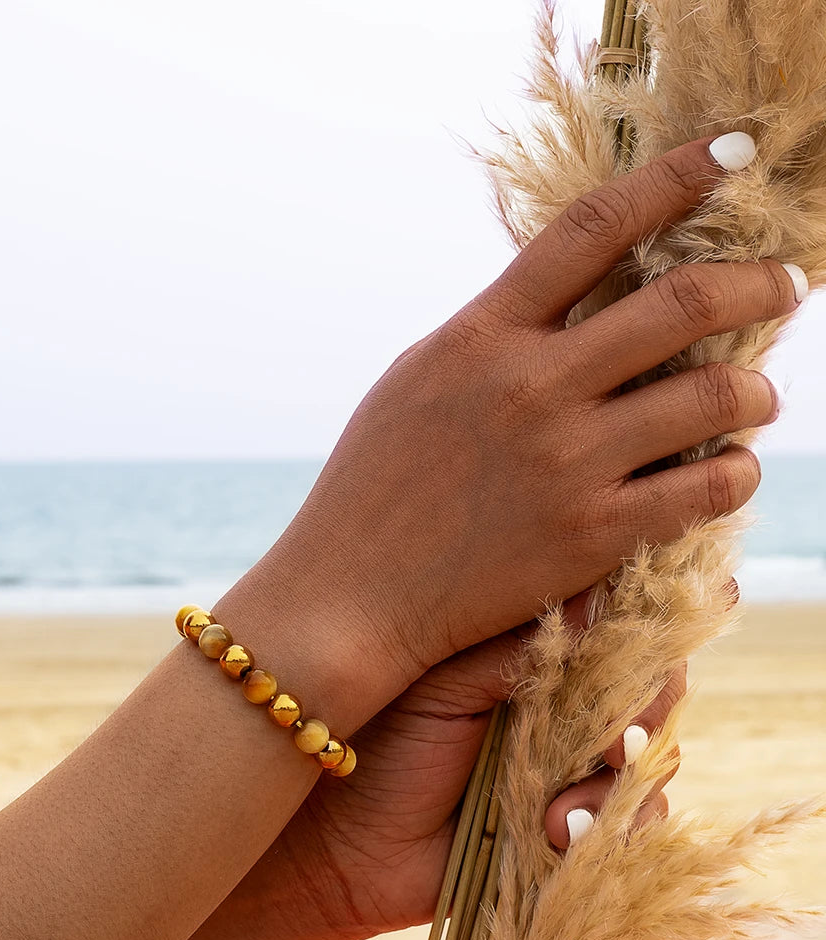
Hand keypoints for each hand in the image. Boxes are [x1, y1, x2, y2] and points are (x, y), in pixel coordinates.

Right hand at [218, 133, 792, 732]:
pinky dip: (736, 471)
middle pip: (682, 301)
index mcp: (482, 336)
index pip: (592, 226)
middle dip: (757, 282)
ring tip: (757, 396)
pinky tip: (727, 468)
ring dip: (757, 389)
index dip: (672, 176)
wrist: (349, 593)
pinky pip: (706, 487)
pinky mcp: (590, 535)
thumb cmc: (372, 485)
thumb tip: (568, 296)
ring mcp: (566, 462)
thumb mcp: (418, 381)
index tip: (729, 153)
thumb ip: (492, 334)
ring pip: (716, 395)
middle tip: (782, 286)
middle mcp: (531, 386)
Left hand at [273, 588, 685, 939]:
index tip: (638, 656)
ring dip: (621, 784)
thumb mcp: (445, 680)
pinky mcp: (574, 827)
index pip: (616, 622)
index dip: (642, 634)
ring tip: (560, 810)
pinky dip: (614, 831)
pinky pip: (632, 824)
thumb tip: (603, 596)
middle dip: (644, 712)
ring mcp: (571, 763)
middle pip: (651, 685)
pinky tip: (558, 837)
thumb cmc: (376, 740)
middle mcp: (562, 698)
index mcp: (531, 648)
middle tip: (612, 743)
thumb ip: (522, 646)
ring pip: (650, 758)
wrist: (337, 841)